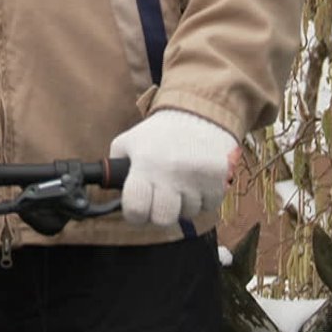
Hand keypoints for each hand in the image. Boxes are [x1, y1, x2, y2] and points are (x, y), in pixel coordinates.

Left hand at [109, 108, 237, 226]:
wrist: (199, 112)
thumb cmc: (159, 133)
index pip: (136, 210)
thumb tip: (113, 194)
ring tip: (180, 182)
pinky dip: (203, 199)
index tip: (138, 210)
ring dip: (183, 204)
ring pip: (188, 214)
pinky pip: (209, 206)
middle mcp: (171, 172)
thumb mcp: (129, 142)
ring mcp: (197, 177)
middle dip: (159, 213)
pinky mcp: (219, 179)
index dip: (135, 215)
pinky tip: (197, 181)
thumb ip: (116, 169)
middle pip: (163, 219)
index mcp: (145, 164)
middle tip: (159, 200)